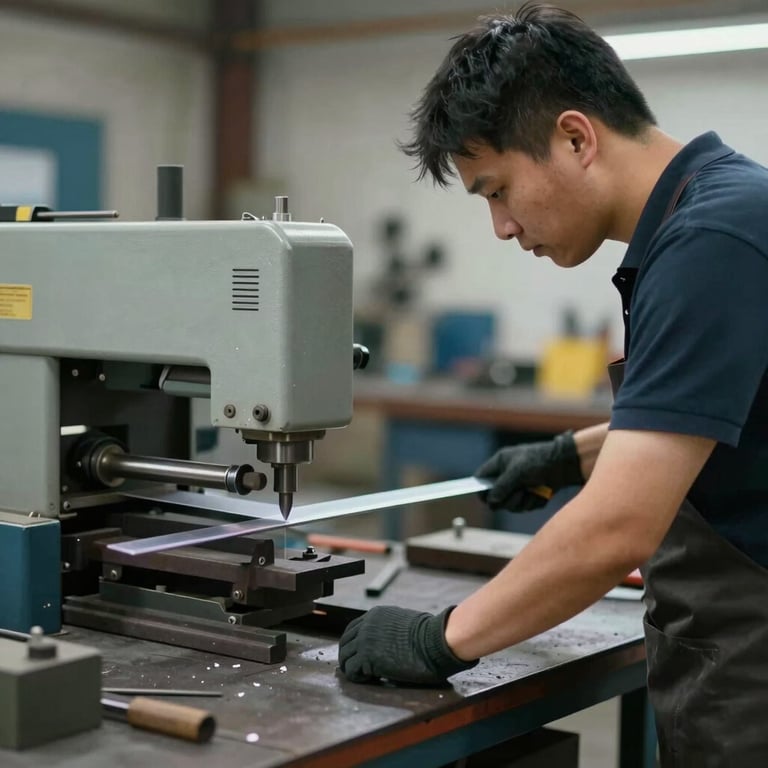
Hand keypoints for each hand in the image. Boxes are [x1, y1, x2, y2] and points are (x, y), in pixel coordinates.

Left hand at [338, 606, 477, 684]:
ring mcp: (365, 640)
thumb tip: (386, 639)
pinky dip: (358, 677)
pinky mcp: (367, 657)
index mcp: (375, 615)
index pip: (352, 630)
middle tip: (359, 670)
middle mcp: (366, 625)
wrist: (435, 640)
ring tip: (367, 676)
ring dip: (353, 668)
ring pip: (345, 657)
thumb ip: (388, 627)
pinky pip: (352, 670)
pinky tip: (371, 679)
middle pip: (344, 643)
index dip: (354, 645)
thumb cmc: (428, 634)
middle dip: (349, 657)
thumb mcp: (403, 622)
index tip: (360, 656)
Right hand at [475, 431, 582, 510]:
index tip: (486, 499)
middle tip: (518, 494)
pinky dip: (533, 501)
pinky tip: (541, 492)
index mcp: (499, 464)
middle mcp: (506, 476)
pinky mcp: (530, 495)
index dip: (481, 490)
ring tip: (532, 490)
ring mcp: (518, 487)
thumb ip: (501, 486)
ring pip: (511, 506)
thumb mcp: (516, 471)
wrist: (564, 464)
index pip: (481, 479)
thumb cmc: (538, 461)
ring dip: (522, 501)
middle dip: (508, 499)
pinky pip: (525, 507)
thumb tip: (491, 502)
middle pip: (495, 498)